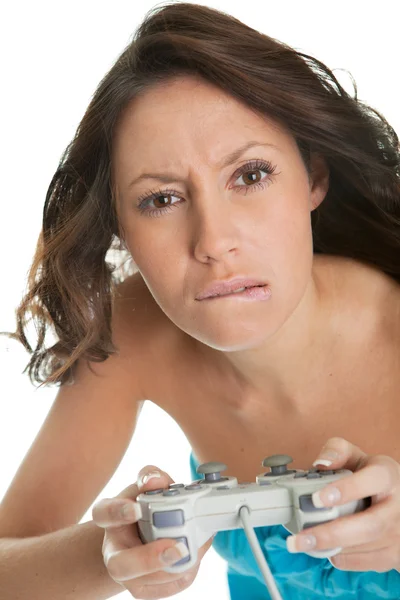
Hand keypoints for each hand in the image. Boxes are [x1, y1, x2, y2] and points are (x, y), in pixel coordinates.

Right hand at [92, 465, 213, 597]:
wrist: (142, 532)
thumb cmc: (144, 504)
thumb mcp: (147, 485)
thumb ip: (152, 477)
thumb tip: (154, 480)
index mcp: (109, 519)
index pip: (104, 514)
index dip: (118, 512)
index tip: (137, 507)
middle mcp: (113, 550)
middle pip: (120, 566)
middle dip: (149, 560)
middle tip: (178, 548)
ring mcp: (126, 575)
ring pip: (144, 583)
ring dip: (175, 568)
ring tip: (194, 548)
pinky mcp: (142, 589)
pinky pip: (163, 590)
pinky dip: (183, 575)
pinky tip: (193, 559)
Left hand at [285, 437, 399, 572]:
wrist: (398, 500)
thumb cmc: (372, 477)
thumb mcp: (357, 457)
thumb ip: (337, 451)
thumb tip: (320, 463)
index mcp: (387, 476)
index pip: (372, 480)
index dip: (346, 489)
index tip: (316, 499)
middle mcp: (398, 507)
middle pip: (369, 526)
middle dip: (331, 534)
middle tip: (301, 538)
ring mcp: (398, 533)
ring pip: (366, 547)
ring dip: (331, 548)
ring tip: (303, 544)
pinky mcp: (395, 554)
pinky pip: (368, 562)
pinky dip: (344, 558)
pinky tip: (326, 550)